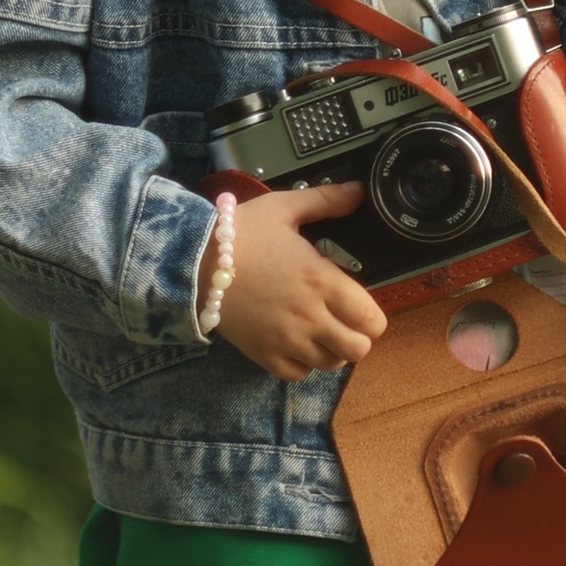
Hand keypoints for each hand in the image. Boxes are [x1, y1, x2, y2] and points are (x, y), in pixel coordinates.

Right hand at [215, 182, 387, 379]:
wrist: (192, 260)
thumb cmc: (241, 232)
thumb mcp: (284, 207)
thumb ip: (326, 200)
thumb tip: (358, 191)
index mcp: (322, 281)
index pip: (371, 319)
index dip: (373, 317)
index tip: (362, 307)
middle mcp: (309, 316)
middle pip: (358, 350)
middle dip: (357, 337)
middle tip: (344, 321)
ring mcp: (286, 340)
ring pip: (330, 364)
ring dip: (332, 350)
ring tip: (320, 332)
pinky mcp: (263, 355)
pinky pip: (299, 374)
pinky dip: (303, 363)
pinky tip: (297, 343)